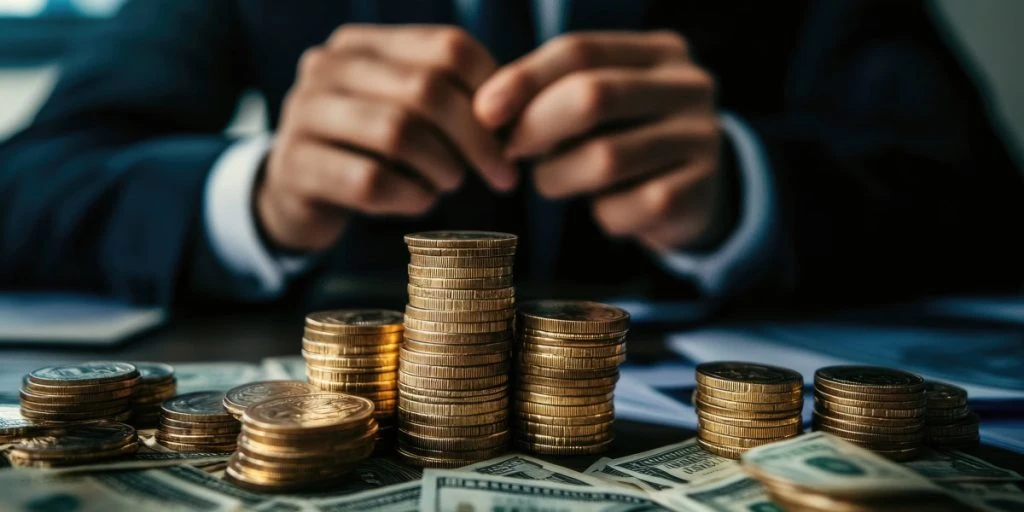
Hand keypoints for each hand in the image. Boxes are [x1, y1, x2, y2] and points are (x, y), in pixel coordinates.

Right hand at [259, 25, 517, 250]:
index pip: (448, 48)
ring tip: (451, 183)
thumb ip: (454, 101)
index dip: (493, 92)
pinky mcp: (295, 166)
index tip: (514, 134)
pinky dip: (410, 197)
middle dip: (477, 139)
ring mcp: (304, 114)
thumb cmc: (370, 149)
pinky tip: (419, 201)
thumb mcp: (407, 112)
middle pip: (427, 90)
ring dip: (442, 167)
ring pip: (398, 134)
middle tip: (502, 174)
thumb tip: (517, 116)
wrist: (296, 192)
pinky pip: (371, 181)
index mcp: (363, 43)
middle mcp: (327, 67)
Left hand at [474, 32, 728, 251]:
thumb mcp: (599, 106)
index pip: (581, 51)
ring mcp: (702, 139)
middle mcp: (690, 86)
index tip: (484, 111)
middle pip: (594, 96)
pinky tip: (604, 209)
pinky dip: (602, 214)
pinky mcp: (701, 193)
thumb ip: (553, 95)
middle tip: (510, 151)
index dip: (525, 79)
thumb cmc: (626, 140)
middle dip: (537, 126)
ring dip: (560, 176)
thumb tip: (488, 111)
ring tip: (551, 180)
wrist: (692, 195)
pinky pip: (629, 207)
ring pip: (606, 158)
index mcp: (660, 52)